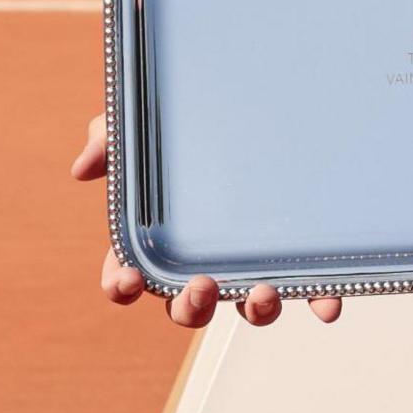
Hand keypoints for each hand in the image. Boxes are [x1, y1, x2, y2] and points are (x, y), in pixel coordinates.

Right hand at [70, 113, 339, 328]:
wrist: (256, 100)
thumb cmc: (187, 126)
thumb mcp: (144, 125)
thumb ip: (111, 140)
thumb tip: (84, 168)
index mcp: (156, 242)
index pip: (128, 275)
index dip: (121, 285)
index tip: (126, 280)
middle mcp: (202, 262)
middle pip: (187, 306)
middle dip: (191, 307)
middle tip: (200, 286)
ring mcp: (250, 263)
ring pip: (245, 308)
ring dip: (254, 311)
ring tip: (263, 293)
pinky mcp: (295, 258)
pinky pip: (307, 291)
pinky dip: (317, 302)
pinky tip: (328, 306)